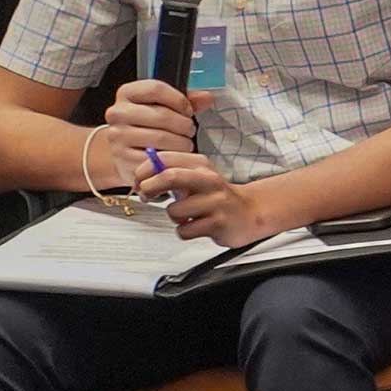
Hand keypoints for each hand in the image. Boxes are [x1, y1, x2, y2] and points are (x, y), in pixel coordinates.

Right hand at [103, 79, 214, 186]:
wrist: (124, 151)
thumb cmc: (148, 125)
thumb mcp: (163, 106)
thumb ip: (184, 101)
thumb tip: (206, 97)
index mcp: (127, 93)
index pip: (156, 89)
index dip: (179, 100)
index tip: (188, 110)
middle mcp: (117, 113)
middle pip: (162, 115)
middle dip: (184, 125)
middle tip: (189, 131)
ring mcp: (118, 137)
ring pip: (161, 138)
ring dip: (181, 143)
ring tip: (183, 144)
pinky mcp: (123, 159)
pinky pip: (156, 159)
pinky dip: (172, 158)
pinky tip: (174, 156)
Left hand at [136, 152, 285, 246]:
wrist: (250, 212)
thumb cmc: (215, 196)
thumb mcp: (196, 177)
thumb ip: (170, 173)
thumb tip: (141, 178)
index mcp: (201, 165)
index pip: (164, 159)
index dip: (144, 171)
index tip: (140, 182)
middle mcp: (209, 180)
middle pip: (170, 176)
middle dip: (150, 187)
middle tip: (148, 195)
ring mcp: (216, 202)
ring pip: (174, 211)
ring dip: (174, 216)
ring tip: (186, 215)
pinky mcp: (218, 223)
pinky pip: (184, 230)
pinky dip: (184, 231)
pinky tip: (196, 226)